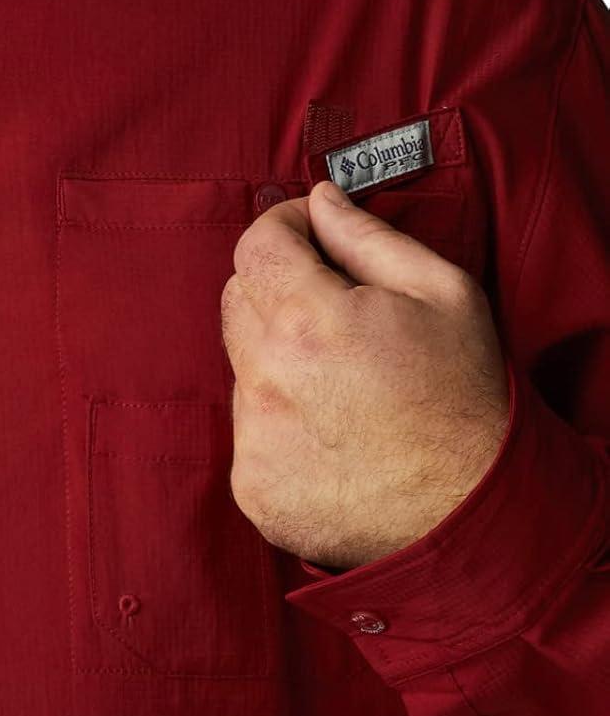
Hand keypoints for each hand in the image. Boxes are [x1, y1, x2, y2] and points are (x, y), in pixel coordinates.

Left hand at [220, 179, 510, 570]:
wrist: (476, 516)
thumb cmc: (466, 398)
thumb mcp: (442, 293)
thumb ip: (367, 235)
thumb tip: (318, 199)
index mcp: (308, 319)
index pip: (256, 245)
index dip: (282, 227)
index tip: (307, 233)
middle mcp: (267, 377)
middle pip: (239, 300)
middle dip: (280, 292)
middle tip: (336, 313)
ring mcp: (253, 437)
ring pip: (241, 364)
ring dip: (278, 360)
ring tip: (345, 386)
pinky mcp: (250, 485)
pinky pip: (247, 428)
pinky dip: (280, 423)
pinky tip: (332, 435)